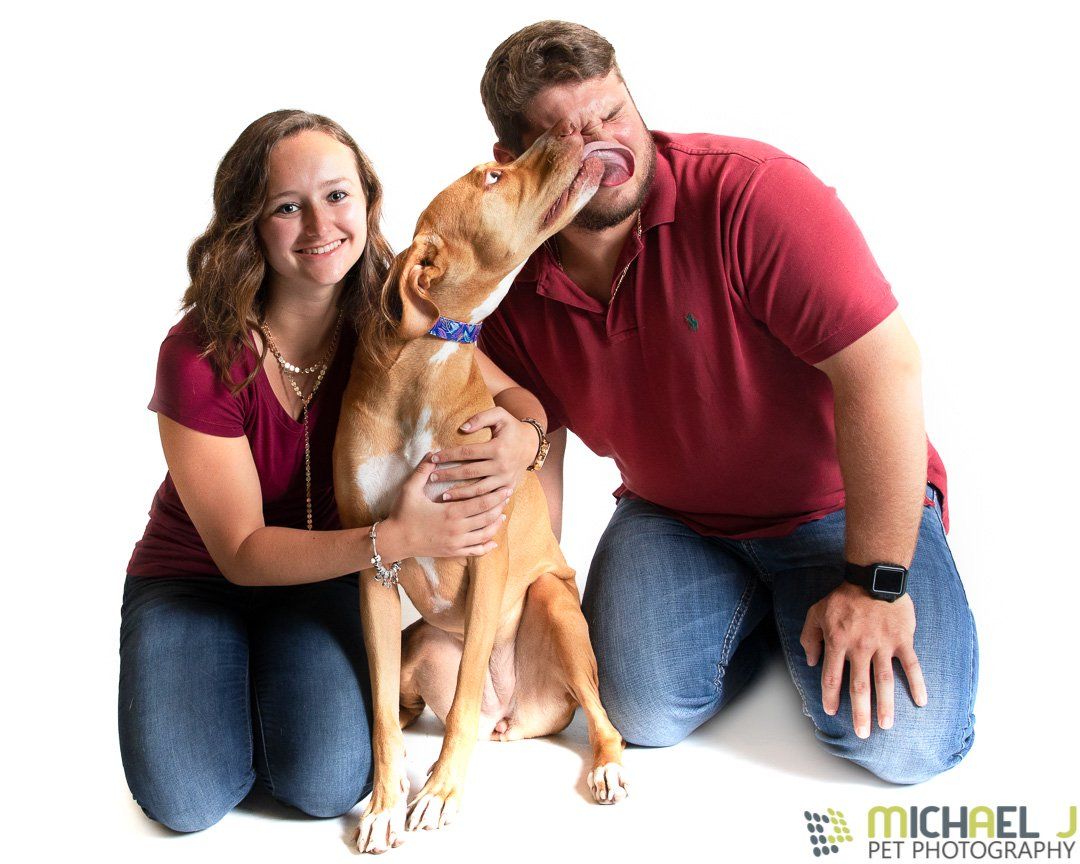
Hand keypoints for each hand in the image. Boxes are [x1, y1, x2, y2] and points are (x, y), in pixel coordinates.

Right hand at [382, 455, 509, 558]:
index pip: (481, 503)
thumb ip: (423, 470)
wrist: (394, 541)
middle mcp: (457, 530)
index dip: (496, 496)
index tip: (506, 488)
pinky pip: (475, 551)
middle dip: (499, 507)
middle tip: (507, 497)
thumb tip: (432, 452)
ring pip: (484, 535)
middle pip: (487, 518)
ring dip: (496, 525)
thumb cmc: (402, 513)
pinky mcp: (452, 553)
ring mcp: (456, 543)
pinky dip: (486, 546)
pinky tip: (493, 541)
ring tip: (503, 515)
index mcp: (450, 512)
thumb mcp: (410, 489)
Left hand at [429, 408, 539, 501]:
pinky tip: (461, 504)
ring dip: (459, 494)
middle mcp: (501, 465)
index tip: (433, 458)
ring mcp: (505, 479)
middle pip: (469, 472)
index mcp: (497, 448)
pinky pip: (489, 498)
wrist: (532, 444)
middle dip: (448, 475)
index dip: (449, 455)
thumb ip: (480, 418)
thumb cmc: (512, 427)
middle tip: (432, 477)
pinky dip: (475, 502)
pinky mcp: (508, 487)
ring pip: (478, 490)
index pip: (467, 452)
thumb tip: (462, 428)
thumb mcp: (500, 415)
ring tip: (442, 495)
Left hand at [800, 581, 927, 738]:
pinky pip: (911, 665)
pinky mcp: (903, 640)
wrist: (873, 577)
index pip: (831, 676)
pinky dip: (917, 684)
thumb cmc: (843, 597)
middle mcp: (860, 647)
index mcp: (838, 641)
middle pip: (859, 686)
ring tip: (886, 725)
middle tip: (862, 733)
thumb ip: (810, 638)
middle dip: (859, 712)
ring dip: (885, 705)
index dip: (830, 696)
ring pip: (884, 681)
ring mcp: (883, 645)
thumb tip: (811, 662)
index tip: (832, 712)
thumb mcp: (816, 612)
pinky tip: (921, 702)